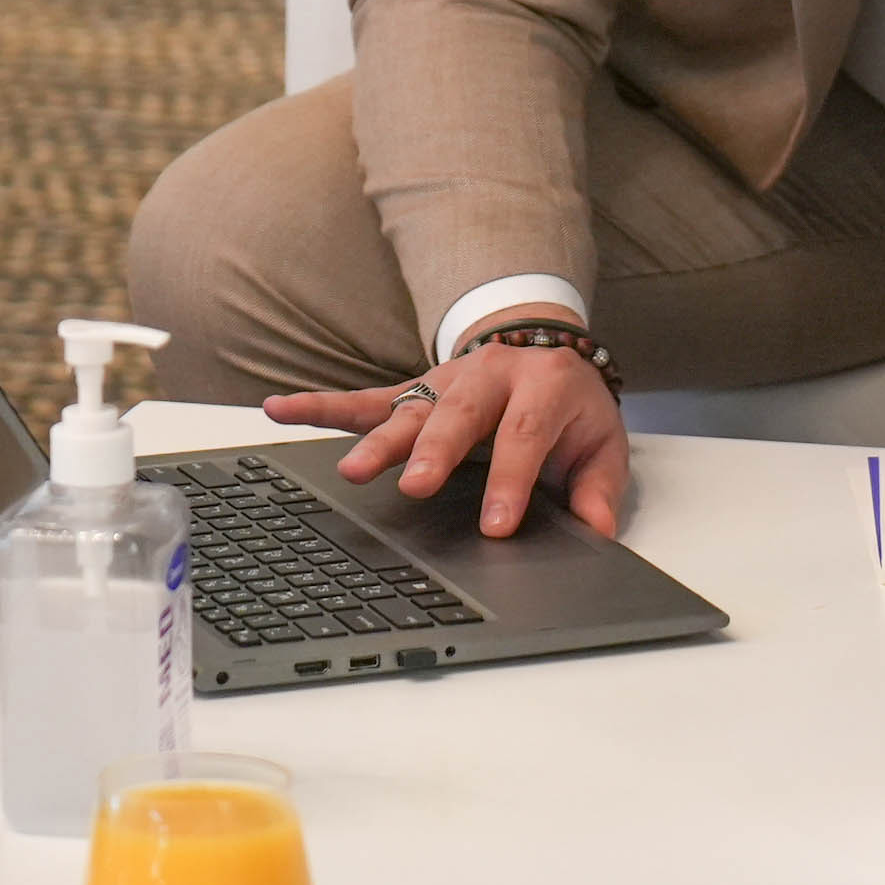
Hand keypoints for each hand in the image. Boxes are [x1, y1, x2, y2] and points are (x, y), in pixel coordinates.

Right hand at [259, 313, 631, 540]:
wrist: (547, 349)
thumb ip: (599, 489)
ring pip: (408, 408)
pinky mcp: (414, 387)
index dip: (510, 478)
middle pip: (458, 413)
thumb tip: (597, 534)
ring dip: (379, 439)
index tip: (497, 525)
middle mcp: (490, 374)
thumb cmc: (571, 409)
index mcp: (543, 386)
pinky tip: (281, 410)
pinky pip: (364, 398)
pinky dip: (321, 406)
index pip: (524, 433)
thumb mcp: (603, 443)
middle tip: (414, 488)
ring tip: (352, 472)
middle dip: (435, 451)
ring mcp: (446, 378)